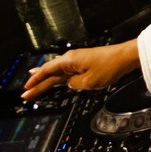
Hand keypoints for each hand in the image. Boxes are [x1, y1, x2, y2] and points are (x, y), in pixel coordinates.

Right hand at [21, 41, 136, 101]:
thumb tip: (70, 84)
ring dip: (45, 81)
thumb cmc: (109, 66)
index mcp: (69, 61)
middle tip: (25, 94)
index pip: (47, 71)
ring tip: (33, 87)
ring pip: (57, 73)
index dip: (35, 80)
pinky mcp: (83, 65)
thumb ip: (75, 84)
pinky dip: (57, 78)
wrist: (124, 57)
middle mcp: (70, 60)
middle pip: (49, 73)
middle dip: (37, 84)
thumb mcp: (89, 81)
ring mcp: (76, 62)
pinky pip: (66, 73)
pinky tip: (52, 80)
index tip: (26, 89)